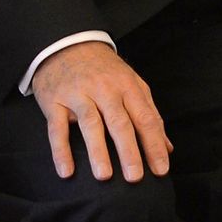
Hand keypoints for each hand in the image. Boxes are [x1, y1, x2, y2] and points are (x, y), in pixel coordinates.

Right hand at [30, 41, 170, 182]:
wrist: (68, 44)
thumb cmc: (106, 70)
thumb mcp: (132, 85)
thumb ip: (149, 114)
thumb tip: (167, 147)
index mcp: (129, 86)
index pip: (146, 118)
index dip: (154, 144)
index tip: (161, 169)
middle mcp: (105, 90)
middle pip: (120, 122)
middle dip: (130, 151)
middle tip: (136, 177)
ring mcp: (79, 95)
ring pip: (91, 124)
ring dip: (98, 151)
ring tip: (105, 176)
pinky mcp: (55, 102)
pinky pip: (57, 129)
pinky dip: (61, 150)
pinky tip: (67, 171)